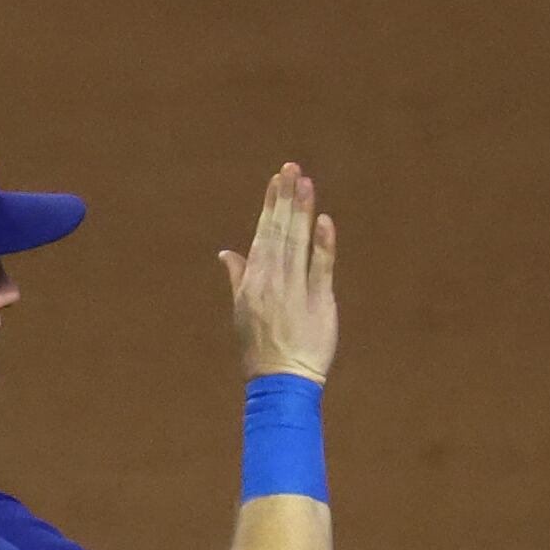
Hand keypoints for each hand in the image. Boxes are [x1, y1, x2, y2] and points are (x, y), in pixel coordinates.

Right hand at [220, 163, 337, 381]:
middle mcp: (272, 280)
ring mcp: (296, 290)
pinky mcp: (319, 302)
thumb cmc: (261, 349)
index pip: (263, 234)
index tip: (277, 179)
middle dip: (286, 198)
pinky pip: (321, 268)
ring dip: (302, 211)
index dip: (271, 205)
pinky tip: (324, 221)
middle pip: (281, 232)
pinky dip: (323, 245)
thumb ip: (237, 277)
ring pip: (299, 243)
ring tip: (306, 183)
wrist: (281, 382)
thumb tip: (226, 252)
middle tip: (292, 167)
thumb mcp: (241, 311)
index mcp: (253, 281)